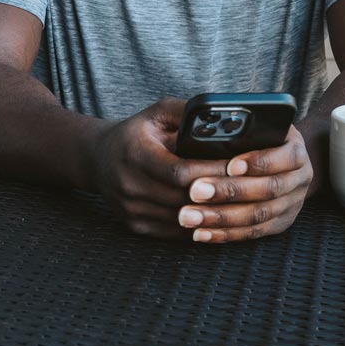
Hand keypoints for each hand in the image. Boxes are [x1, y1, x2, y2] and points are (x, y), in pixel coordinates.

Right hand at [84, 98, 232, 237]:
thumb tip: (220, 119)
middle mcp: (128, 184)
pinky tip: (216, 217)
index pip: (180, 171)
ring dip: (211, 215)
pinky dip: (197, 227)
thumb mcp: (157, 113)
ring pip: (181, 219)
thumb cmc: (136, 133)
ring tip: (237, 204)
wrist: (98, 159)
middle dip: (217, 194)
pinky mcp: (134, 225)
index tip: (238, 167)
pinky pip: (173, 232)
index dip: (211, 171)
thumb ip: (186, 113)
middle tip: (247, 188)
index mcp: (135, 154)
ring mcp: (130, 209)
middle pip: (183, 198)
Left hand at [175, 125, 313, 243]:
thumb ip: (244, 131)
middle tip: (196, 191)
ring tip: (190, 216)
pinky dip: (224, 234)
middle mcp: (299, 180)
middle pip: (268, 189)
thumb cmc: (265, 141)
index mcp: (296, 152)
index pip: (284, 157)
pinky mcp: (279, 224)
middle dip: (229, 192)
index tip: (230, 166)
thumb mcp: (262, 129)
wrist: (287, 165)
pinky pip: (251, 233)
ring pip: (257, 215)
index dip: (258, 162)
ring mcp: (291, 205)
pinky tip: (200, 233)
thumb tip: (208, 132)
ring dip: (221, 218)